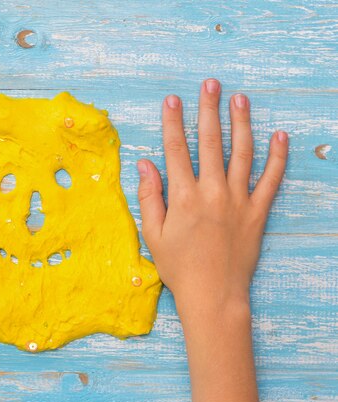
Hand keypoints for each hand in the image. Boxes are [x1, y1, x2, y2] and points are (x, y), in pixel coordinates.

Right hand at [137, 79, 287, 322]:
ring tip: (240, 99)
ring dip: (241, 123)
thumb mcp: (153, 234)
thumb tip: (144, 164)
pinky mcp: (258, 212)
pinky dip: (277, 157)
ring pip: (241, 153)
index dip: (173, 122)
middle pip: (209, 142)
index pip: (176, 149)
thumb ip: (149, 196)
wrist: (213, 295)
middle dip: (208, 109)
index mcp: (183, 196)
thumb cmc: (179, 267)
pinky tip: (279, 136)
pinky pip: (271, 179)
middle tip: (210, 84)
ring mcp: (238, 200)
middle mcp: (212, 192)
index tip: (172, 99)